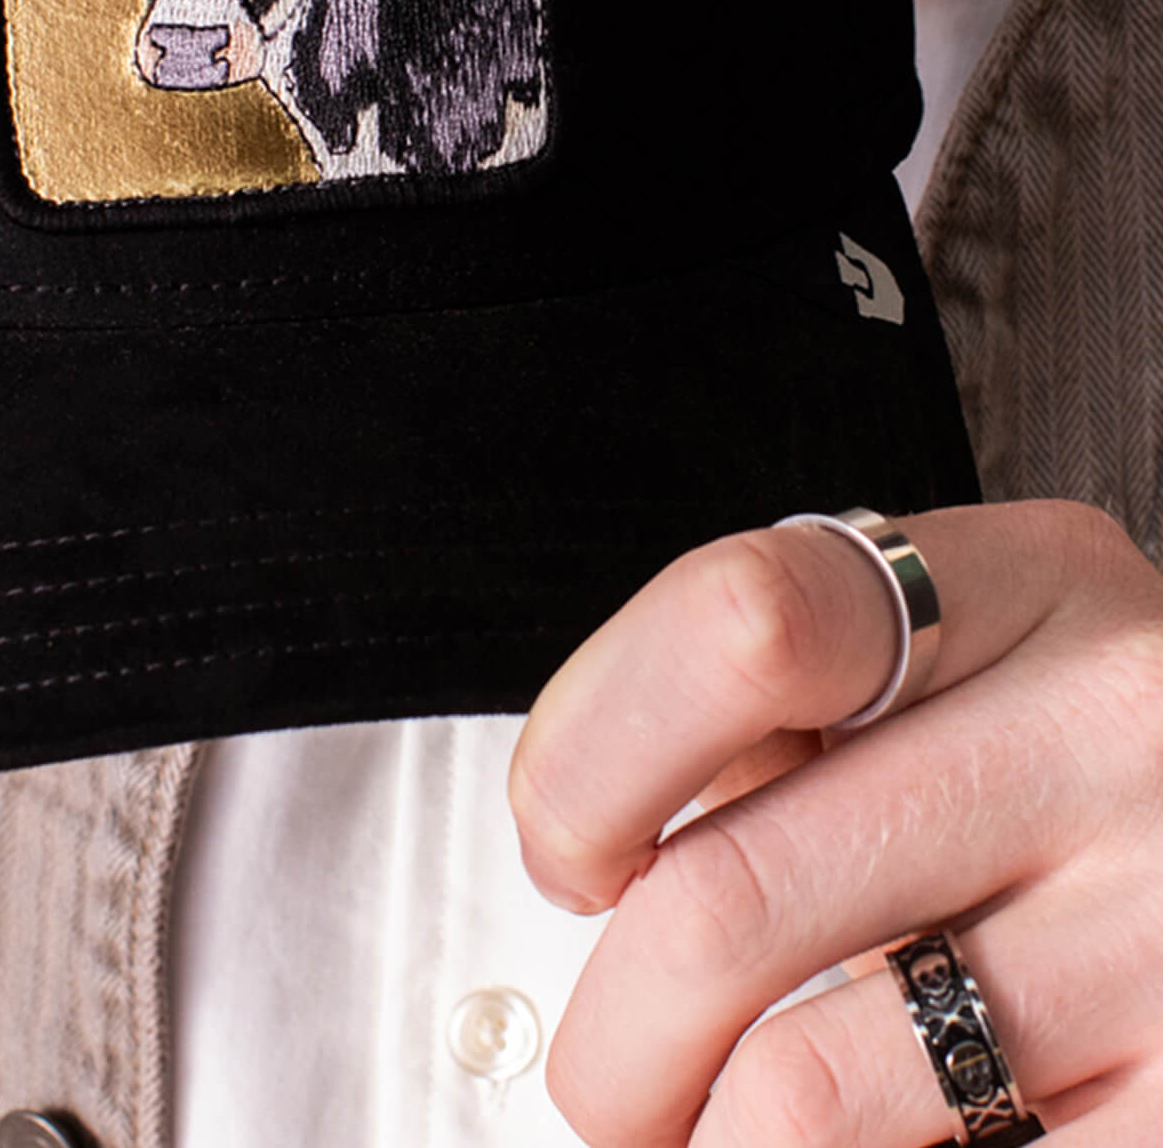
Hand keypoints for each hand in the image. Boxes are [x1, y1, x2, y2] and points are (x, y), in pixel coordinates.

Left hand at [507, 499, 1162, 1146]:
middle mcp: (1112, 725)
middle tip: (609, 1086)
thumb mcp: (945, 682)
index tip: (570, 860)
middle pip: (730, 895)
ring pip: (805, 1090)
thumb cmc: (1059, 775)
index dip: (592, 758)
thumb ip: (776, 729)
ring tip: (704, 1142)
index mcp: (1019, 585)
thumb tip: (583, 863)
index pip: (738, 622)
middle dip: (615, 1042)